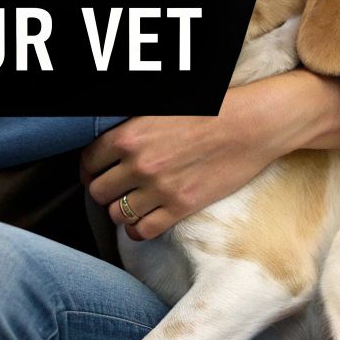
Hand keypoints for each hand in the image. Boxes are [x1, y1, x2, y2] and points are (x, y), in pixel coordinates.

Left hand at [80, 69, 339, 240]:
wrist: (249, 126)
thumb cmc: (209, 110)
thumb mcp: (160, 109)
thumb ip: (132, 128)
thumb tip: (112, 143)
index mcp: (128, 135)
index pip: (89, 162)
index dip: (90, 170)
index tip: (97, 173)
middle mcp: (138, 163)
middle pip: (98, 192)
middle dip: (104, 191)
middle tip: (116, 189)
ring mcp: (158, 188)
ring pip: (116, 214)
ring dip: (121, 211)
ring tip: (133, 204)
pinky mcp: (180, 207)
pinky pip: (142, 231)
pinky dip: (138, 229)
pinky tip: (144, 221)